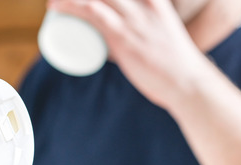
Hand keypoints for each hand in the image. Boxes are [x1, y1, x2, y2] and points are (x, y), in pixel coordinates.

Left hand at [48, 0, 213, 109]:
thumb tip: (113, 48)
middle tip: (63, 1)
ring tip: (53, 3)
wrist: (187, 81)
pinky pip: (91, 11)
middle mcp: (143, 2)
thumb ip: (138, 34)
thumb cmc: (173, 64)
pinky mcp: (122, 35)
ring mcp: (132, 17)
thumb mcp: (159, 34)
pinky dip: (70, 5)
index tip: (83, 1)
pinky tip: (55, 6)